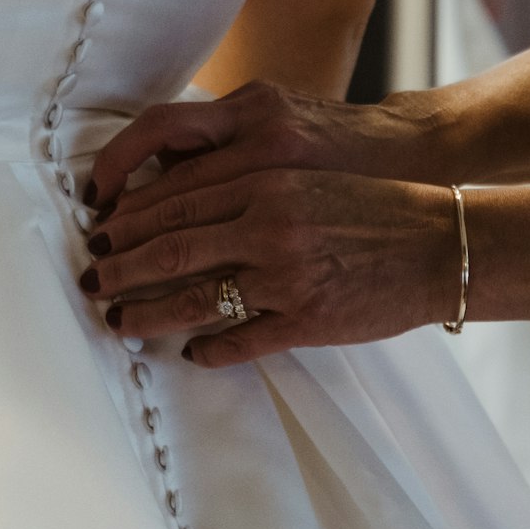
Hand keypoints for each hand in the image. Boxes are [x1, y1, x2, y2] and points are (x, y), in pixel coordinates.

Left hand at [80, 82, 461, 365]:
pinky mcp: (306, 319)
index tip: (102, 230)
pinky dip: (208, 349)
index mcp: (266, 177)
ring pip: (194, 296)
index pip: (177, 197)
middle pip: (173, 245)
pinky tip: (189, 353)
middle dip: (122, 265)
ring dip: (147, 312)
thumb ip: (246, 184)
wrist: (438, 240)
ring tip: (117, 320)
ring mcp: (286, 274)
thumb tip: (181, 205)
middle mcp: (269, 222)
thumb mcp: (302, 175)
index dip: (131, 217)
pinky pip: (241, 339)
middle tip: (90, 277)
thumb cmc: (371, 203)